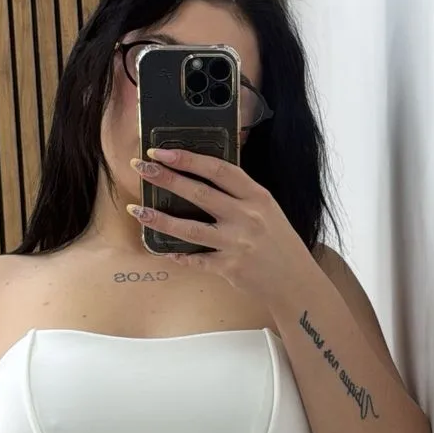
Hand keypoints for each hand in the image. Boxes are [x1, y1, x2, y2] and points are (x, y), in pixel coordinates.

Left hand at [126, 147, 309, 306]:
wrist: (296, 281)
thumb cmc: (279, 243)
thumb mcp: (267, 210)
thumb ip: (240, 195)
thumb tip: (202, 178)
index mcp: (257, 196)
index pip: (218, 169)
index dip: (188, 158)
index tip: (162, 151)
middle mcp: (247, 217)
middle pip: (199, 193)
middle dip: (166, 178)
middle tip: (141, 168)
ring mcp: (238, 243)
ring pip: (190, 228)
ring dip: (160, 219)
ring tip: (137, 211)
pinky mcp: (230, 268)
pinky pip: (196, 259)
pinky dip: (179, 255)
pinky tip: (163, 249)